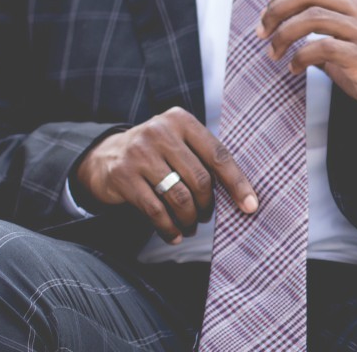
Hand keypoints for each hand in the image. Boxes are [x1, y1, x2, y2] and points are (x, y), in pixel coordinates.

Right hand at [74, 107, 257, 243]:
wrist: (105, 155)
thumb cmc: (158, 153)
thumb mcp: (180, 143)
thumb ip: (205, 158)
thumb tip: (243, 195)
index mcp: (181, 120)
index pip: (218, 155)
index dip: (237, 183)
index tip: (251, 206)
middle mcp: (160, 132)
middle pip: (199, 179)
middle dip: (207, 205)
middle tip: (205, 217)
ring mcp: (139, 153)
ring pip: (178, 197)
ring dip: (189, 219)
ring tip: (191, 227)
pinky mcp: (122, 175)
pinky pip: (154, 210)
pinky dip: (168, 228)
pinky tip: (173, 235)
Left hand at [257, 0, 356, 137]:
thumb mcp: (349, 39)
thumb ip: (323, 28)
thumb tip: (280, 26)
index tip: (266, 19)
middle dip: (276, 11)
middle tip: (262, 32)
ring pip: (312, 17)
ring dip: (283, 36)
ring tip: (274, 54)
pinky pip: (321, 47)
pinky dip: (300, 57)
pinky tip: (294, 69)